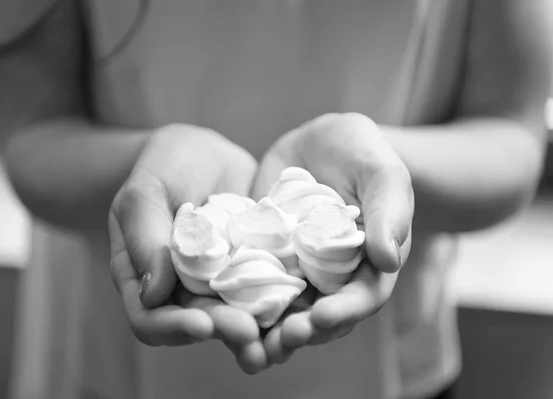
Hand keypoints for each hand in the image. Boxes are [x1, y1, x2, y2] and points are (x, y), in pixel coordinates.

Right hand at [108, 124, 267, 373]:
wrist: (204, 152)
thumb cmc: (164, 166)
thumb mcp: (145, 192)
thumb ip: (143, 238)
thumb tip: (152, 294)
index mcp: (144, 279)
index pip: (150, 319)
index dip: (174, 328)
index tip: (203, 323)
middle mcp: (182, 290)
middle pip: (200, 323)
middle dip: (224, 329)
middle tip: (249, 330)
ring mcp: (220, 283)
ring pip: (237, 316)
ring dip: (258, 330)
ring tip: (280, 333)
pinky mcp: (253, 270)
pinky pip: (268, 289)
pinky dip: (284, 300)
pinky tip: (304, 301)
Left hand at [253, 113, 413, 362]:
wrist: (321, 146)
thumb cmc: (363, 155)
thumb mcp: (382, 174)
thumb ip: (388, 212)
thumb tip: (388, 259)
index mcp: (367, 266)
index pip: (361, 298)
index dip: (344, 312)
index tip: (321, 317)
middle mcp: (331, 279)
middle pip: (318, 316)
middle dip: (300, 332)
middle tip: (280, 341)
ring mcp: (295, 272)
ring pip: (282, 311)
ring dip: (265, 332)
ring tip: (245, 343)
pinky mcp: (263, 259)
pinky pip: (248, 283)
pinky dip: (234, 302)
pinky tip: (215, 312)